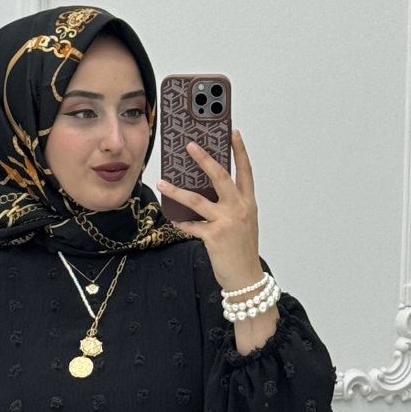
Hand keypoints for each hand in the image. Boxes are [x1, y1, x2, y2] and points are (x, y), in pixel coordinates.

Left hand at [157, 129, 263, 292]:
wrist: (246, 279)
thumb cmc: (243, 251)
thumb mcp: (243, 223)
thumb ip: (231, 206)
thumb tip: (209, 192)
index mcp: (247, 203)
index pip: (245, 171)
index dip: (240, 150)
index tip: (233, 132)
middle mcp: (238, 208)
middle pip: (220, 176)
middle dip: (204, 158)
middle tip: (190, 145)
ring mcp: (226, 222)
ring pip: (198, 200)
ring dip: (177, 190)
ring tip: (162, 182)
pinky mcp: (214, 237)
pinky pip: (191, 226)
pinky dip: (180, 222)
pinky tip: (172, 217)